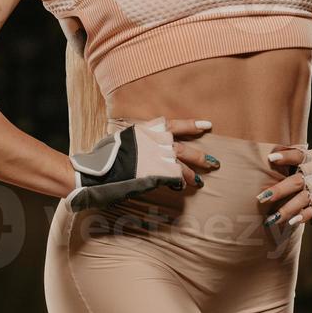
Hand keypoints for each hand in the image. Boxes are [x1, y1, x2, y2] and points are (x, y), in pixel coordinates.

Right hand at [65, 115, 220, 212]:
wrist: (97, 171)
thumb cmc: (103, 157)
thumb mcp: (121, 138)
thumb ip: (136, 140)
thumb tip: (142, 146)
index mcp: (147, 129)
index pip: (175, 124)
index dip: (192, 125)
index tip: (208, 125)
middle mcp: (156, 140)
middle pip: (184, 147)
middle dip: (200, 155)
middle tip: (214, 161)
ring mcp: (159, 157)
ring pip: (183, 164)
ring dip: (193, 173)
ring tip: (202, 180)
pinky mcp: (158, 173)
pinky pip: (175, 178)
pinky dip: (179, 183)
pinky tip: (181, 187)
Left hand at [257, 144, 311, 226]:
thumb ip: (297, 161)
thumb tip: (270, 157)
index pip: (298, 155)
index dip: (285, 156)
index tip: (271, 157)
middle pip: (295, 182)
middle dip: (278, 190)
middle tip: (261, 197)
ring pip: (301, 200)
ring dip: (284, 210)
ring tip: (270, 219)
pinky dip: (301, 216)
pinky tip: (291, 222)